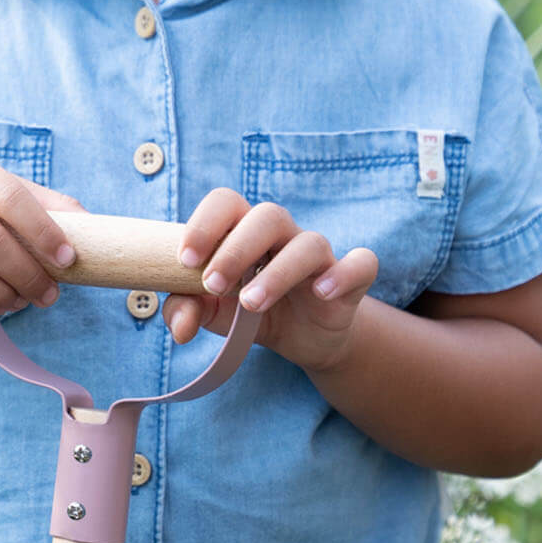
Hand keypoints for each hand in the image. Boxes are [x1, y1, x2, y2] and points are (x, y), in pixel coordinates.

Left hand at [163, 188, 378, 370]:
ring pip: (308, 243)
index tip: (185, 260)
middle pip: (267, 216)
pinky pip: (361, 264)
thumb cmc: (248, 313)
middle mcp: (282, 235)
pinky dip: (343, 274)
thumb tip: (180, 327)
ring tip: (251, 304)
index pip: (226, 203)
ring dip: (278, 273)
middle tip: (213, 285)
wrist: (299, 339)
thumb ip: (186, 310)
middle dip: (235, 249)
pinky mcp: (349, 280)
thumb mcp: (212, 313)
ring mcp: (318, 255)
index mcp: (243, 231)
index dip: (205, 224)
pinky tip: (321, 292)